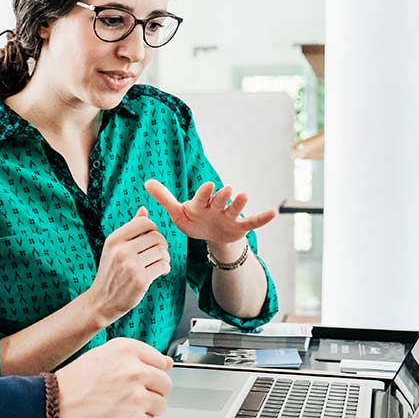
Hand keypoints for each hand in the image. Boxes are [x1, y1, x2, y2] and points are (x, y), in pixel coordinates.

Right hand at [54, 338, 174, 417]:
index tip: (142, 379)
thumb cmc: (72, 383)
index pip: (160, 360)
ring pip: (160, 404)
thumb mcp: (101, 356)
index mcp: (126, 349)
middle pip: (164, 383)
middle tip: (130, 396)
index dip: (151, 372)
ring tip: (122, 407)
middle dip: (151, 391)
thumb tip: (167, 363)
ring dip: (146, 409)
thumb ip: (135, 357)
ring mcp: (136, 396)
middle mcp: (134, 370)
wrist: (53, 408)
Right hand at [84, 207, 169, 323]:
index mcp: (114, 240)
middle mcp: (121, 251)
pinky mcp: (140, 280)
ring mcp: (131, 266)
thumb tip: (144, 209)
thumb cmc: (110, 273)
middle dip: (162, 245)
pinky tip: (159, 272)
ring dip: (165, 258)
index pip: (144, 223)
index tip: (152, 238)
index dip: (153, 229)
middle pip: (156, 237)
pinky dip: (165, 268)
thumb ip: (130, 229)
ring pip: (162, 252)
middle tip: (158, 253)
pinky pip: (163, 266)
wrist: (101, 301)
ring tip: (158, 263)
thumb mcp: (114, 248)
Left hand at [144, 179, 276, 244]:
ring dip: (239, 203)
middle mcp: (216, 207)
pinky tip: (273, 213)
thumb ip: (164, 198)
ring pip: (235, 209)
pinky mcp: (239, 227)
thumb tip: (146, 181)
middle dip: (222, 196)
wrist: (209, 235)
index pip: (201, 197)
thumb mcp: (177, 212)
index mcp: (200, 204)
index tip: (207, 186)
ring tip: (244, 195)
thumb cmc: (193, 220)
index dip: (204, 193)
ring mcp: (229, 216)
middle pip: (220, 200)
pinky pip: (252, 222)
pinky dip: (262, 218)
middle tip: (226, 189)